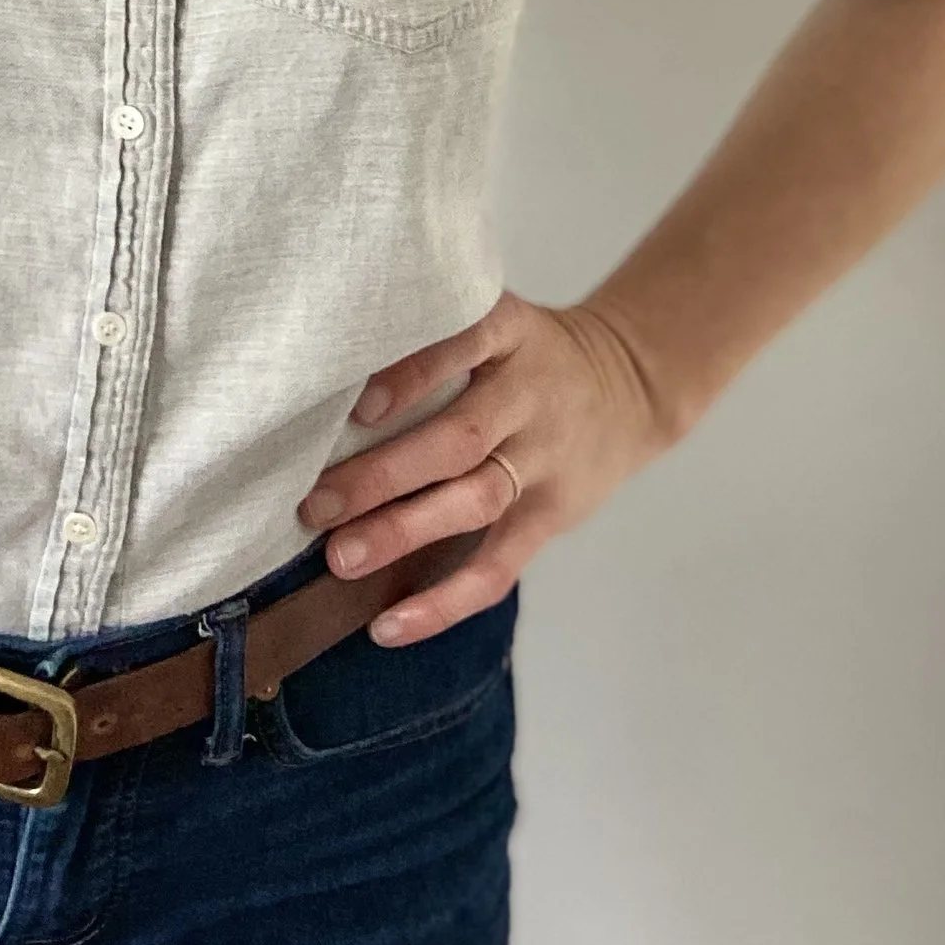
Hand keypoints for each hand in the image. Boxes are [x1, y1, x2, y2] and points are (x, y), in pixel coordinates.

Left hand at [296, 291, 673, 645]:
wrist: (629, 387)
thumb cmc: (526, 354)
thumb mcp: (497, 320)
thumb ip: (434, 336)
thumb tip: (323, 378)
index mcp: (509, 334)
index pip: (462, 345)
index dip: (412, 377)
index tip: (357, 407)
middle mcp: (529, 396)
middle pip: (459, 439)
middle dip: (384, 475)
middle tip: (315, 505)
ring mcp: (543, 459)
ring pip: (475, 502)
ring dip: (404, 533)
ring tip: (342, 558)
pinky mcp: (551, 517)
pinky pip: (499, 566)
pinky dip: (445, 601)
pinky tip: (390, 624)